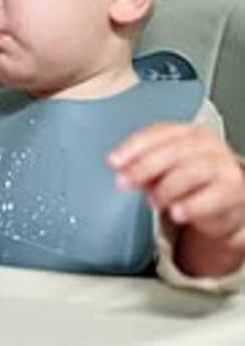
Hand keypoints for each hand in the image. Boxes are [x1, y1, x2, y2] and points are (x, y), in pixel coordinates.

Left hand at [108, 123, 244, 277]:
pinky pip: (213, 196)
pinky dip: (192, 206)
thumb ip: (143, 167)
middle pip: (174, 150)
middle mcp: (208, 144)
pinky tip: (177, 212)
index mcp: (188, 132)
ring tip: (153, 201)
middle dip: (144, 167)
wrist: (226, 205)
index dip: (134, 147)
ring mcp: (224, 165)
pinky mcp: (235, 190)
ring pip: (192, 171)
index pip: (159, 133)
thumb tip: (122, 170)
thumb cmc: (192, 182)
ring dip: (166, 187)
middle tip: (125, 182)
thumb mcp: (164, 171)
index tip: (114, 161)